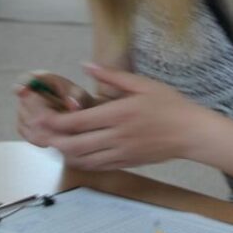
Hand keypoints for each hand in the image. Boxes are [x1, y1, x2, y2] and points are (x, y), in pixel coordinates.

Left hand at [17, 63, 205, 170]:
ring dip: (65, 153)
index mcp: (119, 114)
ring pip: (84, 159)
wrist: (191, 133)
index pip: (79, 122)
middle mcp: (117, 136)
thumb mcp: (142, 84)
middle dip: (54, 140)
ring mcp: (121, 153)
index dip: (56, 122)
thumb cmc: (169, 105)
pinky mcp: (126, 163)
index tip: (42, 117)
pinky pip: (97, 166)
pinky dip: (81, 161)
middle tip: (41, 133)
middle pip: (75, 145)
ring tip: (54, 143)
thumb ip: (112, 76)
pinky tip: (75, 153)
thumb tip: (86, 65)